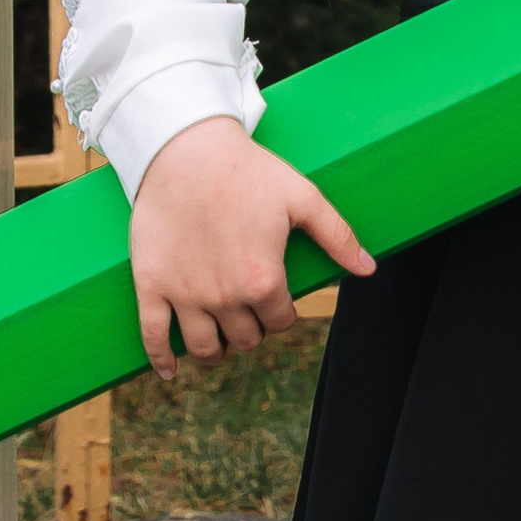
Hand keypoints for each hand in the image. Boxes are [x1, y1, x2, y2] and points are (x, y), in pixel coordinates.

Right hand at [127, 116, 373, 381]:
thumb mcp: (302, 197)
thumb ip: (337, 236)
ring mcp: (185, 294)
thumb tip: (368, 269)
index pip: (280, 321)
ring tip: (219, 341)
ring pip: (204, 348)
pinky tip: (169, 370)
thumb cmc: (247, 170)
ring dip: (216, 350)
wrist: (185, 149)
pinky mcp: (152, 285)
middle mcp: (225, 296)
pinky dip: (161, 359)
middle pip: (245, 339)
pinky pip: (153, 336)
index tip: (276, 298)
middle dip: (252, 329)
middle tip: (249, 310)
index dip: (282, 312)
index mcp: (264, 280)